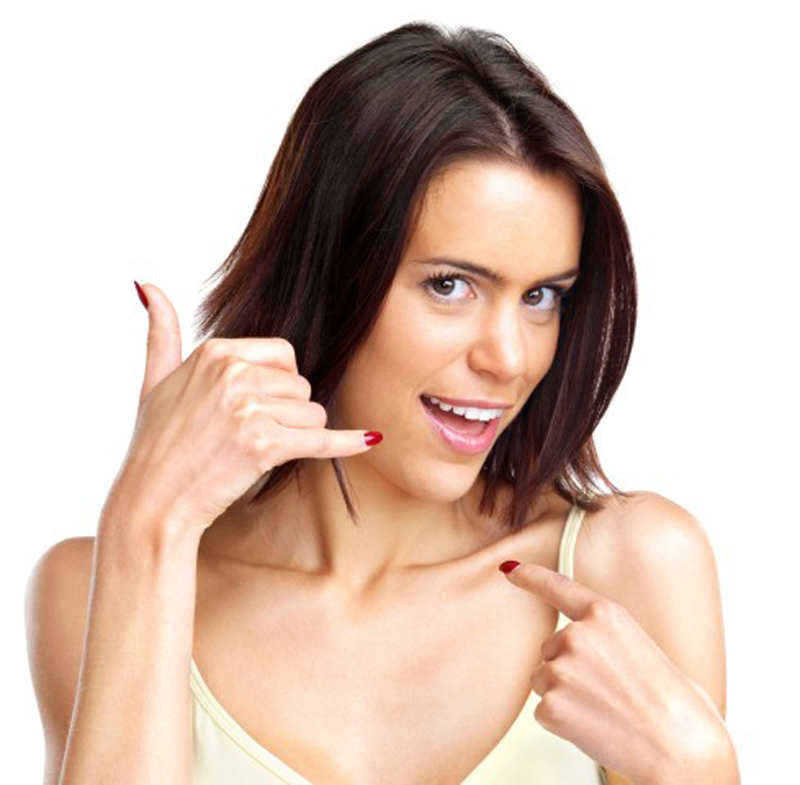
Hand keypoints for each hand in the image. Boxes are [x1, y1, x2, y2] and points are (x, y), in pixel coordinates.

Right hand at [102, 282, 378, 541]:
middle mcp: (233, 373)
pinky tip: (371, 439)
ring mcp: (249, 408)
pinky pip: (322, 440)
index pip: (284, 354)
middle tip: (250, 436)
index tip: (258, 406)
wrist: (151, 502)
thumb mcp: (153, 380)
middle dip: (288, 413)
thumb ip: (161, 332)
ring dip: (296, 437)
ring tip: (255, 452)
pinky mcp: (265, 445)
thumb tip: (147, 284)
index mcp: (215, 352)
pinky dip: (347, 443)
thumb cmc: (155, 445)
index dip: (279, 384)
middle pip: (302, 385)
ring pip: (313, 414)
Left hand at [501, 561, 728, 783]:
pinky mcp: (551, 705)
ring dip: (565, 695)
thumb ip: (610, 640)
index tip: (509, 569)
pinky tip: (595, 729)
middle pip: (550, 649)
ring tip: (605, 712)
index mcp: (606, 615)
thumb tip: (593, 649)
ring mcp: (561, 669)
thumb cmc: (678, 707)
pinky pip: (544, 712)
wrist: (684, 752)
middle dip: (569, 669)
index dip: (531, 575)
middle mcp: (577, 635)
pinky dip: (563, 723)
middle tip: (609, 693)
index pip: (559, 587)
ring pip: (543, 680)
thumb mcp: (646, 650)